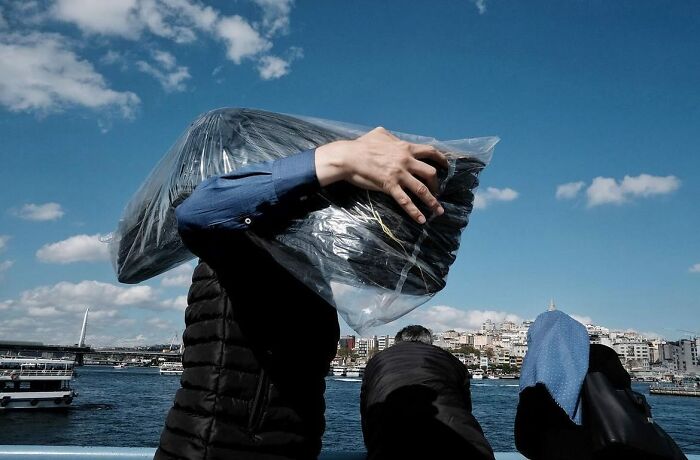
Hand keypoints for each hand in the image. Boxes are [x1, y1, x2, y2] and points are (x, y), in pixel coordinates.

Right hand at [316, 127, 447, 223]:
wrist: (349, 157)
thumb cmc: (362, 145)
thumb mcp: (380, 134)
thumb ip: (392, 137)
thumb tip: (395, 139)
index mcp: (405, 148)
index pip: (430, 151)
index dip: (441, 159)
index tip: (446, 166)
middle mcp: (406, 161)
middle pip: (430, 173)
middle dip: (437, 184)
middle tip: (437, 191)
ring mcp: (399, 174)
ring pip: (422, 189)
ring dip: (432, 201)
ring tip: (439, 211)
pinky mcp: (390, 186)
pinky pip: (405, 201)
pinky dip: (414, 211)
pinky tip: (421, 219)